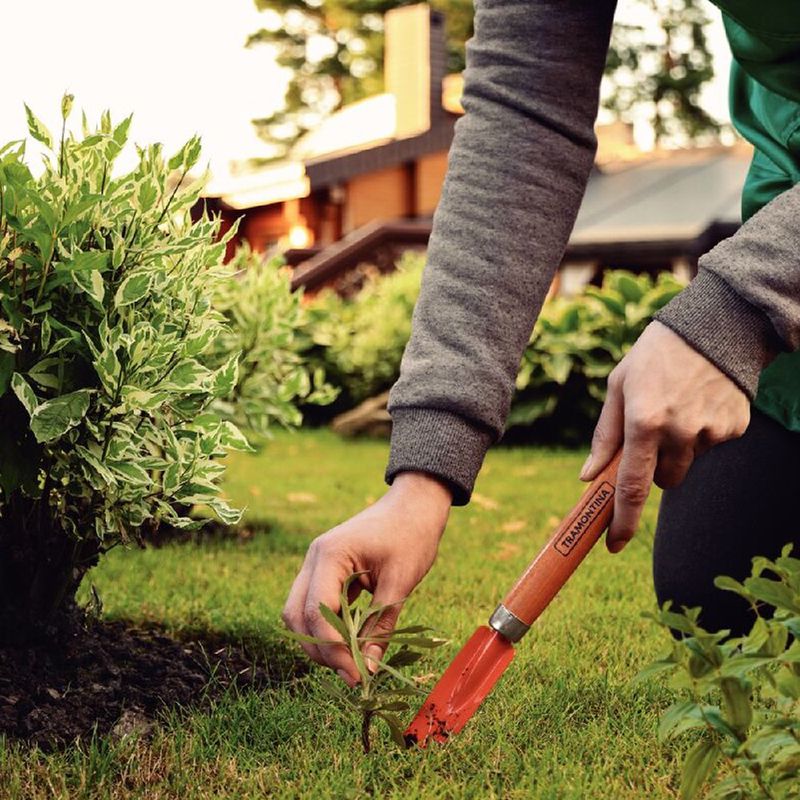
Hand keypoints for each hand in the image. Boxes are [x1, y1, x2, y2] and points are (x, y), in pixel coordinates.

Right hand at [282, 472, 451, 684]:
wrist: (415, 504)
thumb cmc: (411, 535)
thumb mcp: (401, 582)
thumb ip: (380, 626)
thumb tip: (369, 669)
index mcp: (330, 555)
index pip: (316, 612)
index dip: (333, 649)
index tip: (358, 674)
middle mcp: (314, 559)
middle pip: (296, 616)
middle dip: (320, 650)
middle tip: (353, 673)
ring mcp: (316, 564)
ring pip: (300, 613)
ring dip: (320, 641)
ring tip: (352, 661)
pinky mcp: (325, 571)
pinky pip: (314, 605)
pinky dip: (327, 627)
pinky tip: (351, 643)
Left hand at [581, 320, 749, 553]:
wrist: (715, 327)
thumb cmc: (654, 356)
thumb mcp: (619, 387)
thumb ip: (605, 436)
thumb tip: (588, 477)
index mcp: (643, 421)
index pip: (631, 486)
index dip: (622, 520)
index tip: (613, 543)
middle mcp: (679, 431)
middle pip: (663, 482)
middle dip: (653, 470)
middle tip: (652, 434)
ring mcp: (711, 432)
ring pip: (686, 466)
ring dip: (677, 451)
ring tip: (677, 408)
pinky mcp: (734, 429)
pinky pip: (710, 448)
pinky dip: (701, 434)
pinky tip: (700, 403)